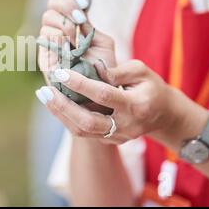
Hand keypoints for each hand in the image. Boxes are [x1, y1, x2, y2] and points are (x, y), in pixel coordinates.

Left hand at [36, 60, 187, 144]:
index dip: (81, 83)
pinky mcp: (109, 141)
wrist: (163, 116)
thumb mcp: (142, 71)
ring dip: (60, 113)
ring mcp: (117, 137)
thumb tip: (93, 68)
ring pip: (82, 131)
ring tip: (44, 95)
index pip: (103, 94)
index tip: (61, 71)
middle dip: (63, 106)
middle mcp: (125, 125)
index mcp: (136, 104)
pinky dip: (66, 118)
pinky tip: (55, 104)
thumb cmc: (151, 87)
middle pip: (88, 121)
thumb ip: (118, 69)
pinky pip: (83, 133)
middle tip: (45, 90)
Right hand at [38, 0, 116, 74]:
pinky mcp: (44, 56)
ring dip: (64, 25)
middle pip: (53, 3)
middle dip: (67, 7)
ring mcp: (50, 42)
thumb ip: (90, 27)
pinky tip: (68, 48)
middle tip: (81, 20)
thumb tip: (81, 12)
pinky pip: (44, 37)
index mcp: (74, 22)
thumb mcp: (102, 43)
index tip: (86, 4)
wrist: (97, 94)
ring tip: (75, 39)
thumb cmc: (103, 70)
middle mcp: (60, 28)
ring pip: (48, 18)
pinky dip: (56, 39)